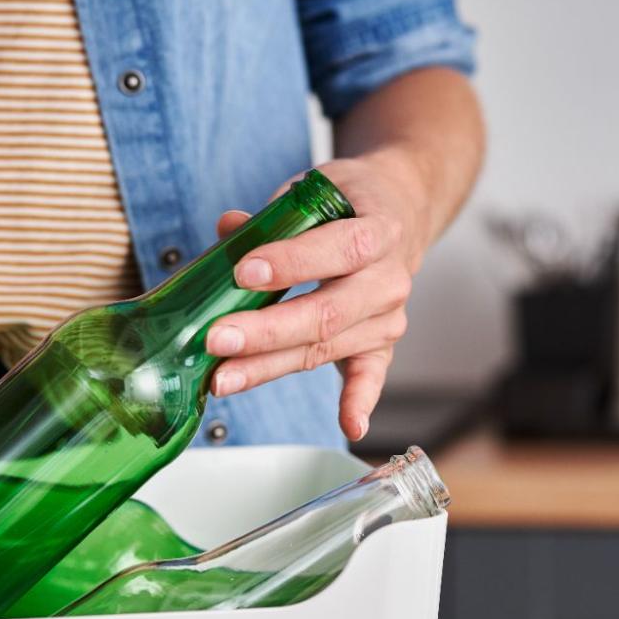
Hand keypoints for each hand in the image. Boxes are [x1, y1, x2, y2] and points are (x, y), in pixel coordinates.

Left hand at [203, 153, 430, 441]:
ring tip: (223, 378)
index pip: (337, 249)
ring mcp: (387, 318)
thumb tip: (228, 229)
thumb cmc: (349, 205)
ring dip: (272, 366)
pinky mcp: (381, 346)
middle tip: (217, 338)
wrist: (400, 214)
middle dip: (267, 330)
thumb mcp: (316, 193)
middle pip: (327, 312)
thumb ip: (273, 216)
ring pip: (327, 346)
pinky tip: (350, 425)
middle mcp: (389, 279)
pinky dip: (360, 402)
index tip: (243, 273)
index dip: (290, 262)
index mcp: (379, 229)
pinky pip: (371, 377)